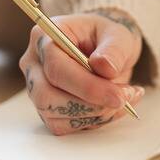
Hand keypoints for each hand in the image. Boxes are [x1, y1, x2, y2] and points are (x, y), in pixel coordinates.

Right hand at [17, 9, 144, 134]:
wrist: (107, 47)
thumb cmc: (108, 35)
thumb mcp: (118, 34)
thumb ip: (114, 49)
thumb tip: (104, 68)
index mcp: (45, 37)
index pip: (56, 68)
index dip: (87, 87)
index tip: (119, 96)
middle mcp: (34, 63)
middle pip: (47, 96)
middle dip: (90, 105)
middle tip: (124, 99)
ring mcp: (37, 87)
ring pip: (54, 115)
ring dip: (94, 114)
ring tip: (125, 98)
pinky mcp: (47, 107)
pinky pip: (63, 126)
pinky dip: (92, 121)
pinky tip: (113, 107)